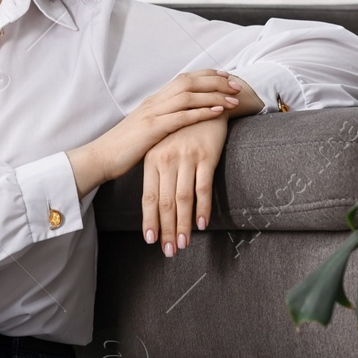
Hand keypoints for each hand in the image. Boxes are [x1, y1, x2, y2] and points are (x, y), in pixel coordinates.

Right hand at [67, 69, 240, 195]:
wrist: (100, 157)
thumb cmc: (123, 148)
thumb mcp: (144, 130)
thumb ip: (160, 121)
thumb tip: (177, 121)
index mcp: (154, 101)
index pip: (184, 79)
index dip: (207, 75)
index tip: (226, 76)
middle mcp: (154, 101)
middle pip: (190, 81)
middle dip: (216, 81)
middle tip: (237, 84)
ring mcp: (152, 113)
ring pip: (189, 95)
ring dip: (214, 95)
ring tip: (233, 99)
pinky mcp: (152, 128)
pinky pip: (181, 116)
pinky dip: (202, 111)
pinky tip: (217, 112)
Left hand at [143, 110, 228, 255]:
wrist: (208, 105)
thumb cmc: (184, 132)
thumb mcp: (165, 149)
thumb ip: (159, 175)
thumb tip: (157, 205)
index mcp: (152, 160)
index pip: (148, 197)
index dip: (150, 220)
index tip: (151, 241)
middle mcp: (166, 159)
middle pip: (165, 202)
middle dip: (166, 230)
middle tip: (169, 252)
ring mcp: (185, 158)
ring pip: (182, 199)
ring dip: (183, 225)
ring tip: (183, 244)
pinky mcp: (205, 156)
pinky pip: (203, 187)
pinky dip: (202, 207)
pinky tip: (201, 224)